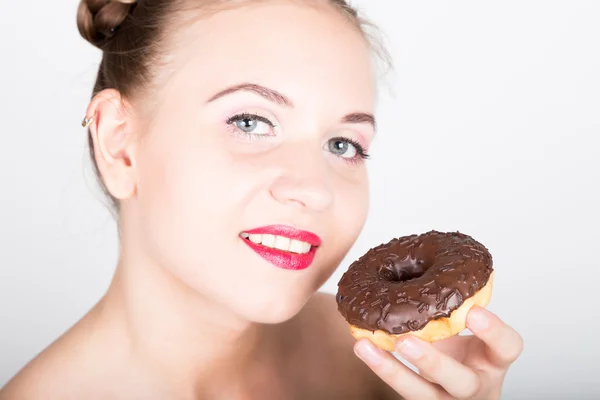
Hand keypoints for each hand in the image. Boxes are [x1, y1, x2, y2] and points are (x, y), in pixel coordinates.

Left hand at [354, 307, 522, 399]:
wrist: (461, 389)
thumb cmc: (464, 351)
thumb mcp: (470, 330)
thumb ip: (456, 307)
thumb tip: (424, 257)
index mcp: (493, 361)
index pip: (506, 348)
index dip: (494, 331)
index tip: (475, 311)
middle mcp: (474, 385)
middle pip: (460, 381)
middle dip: (433, 362)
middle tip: (407, 342)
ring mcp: (446, 398)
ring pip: (421, 393)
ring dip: (391, 370)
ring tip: (366, 346)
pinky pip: (400, 388)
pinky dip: (380, 366)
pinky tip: (362, 347)